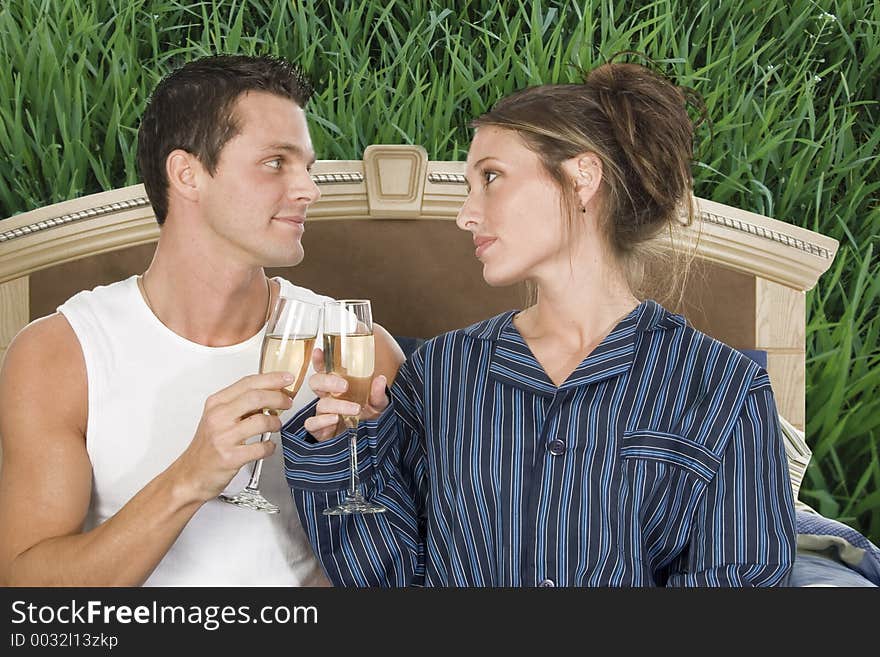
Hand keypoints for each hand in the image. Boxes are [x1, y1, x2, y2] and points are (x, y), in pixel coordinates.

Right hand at [172, 372, 295, 501]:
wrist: (191, 474)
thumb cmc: (207, 446)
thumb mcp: (218, 418)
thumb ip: (240, 404)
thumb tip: (270, 393)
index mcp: (216, 403)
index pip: (247, 383)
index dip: (271, 379)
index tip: (286, 378)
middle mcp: (218, 417)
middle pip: (256, 397)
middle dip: (278, 398)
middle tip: (287, 402)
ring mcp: (224, 437)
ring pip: (261, 421)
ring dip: (275, 423)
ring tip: (276, 425)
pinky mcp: (230, 457)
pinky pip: (261, 447)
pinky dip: (270, 446)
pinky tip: (268, 446)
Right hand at [303, 347, 388, 441]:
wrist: (369, 444)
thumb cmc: (370, 419)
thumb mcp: (378, 404)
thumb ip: (378, 393)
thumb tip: (380, 379)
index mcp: (338, 387)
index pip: (325, 370)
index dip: (319, 360)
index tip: (320, 351)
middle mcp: (328, 398)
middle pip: (316, 382)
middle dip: (327, 381)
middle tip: (344, 386)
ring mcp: (323, 413)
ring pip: (320, 404)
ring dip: (336, 405)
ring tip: (354, 409)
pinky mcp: (320, 430)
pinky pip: (312, 423)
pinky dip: (322, 421)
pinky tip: (335, 419)